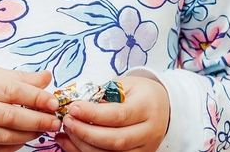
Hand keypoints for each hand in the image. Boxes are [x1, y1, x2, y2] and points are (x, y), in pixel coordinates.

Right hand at [0, 59, 61, 151]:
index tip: (54, 101)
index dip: (35, 97)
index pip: (10, 90)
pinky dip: (12, 146)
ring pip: (2, 136)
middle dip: (36, 120)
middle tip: (54, 120)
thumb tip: (46, 78)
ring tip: (42, 129)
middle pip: (7, 116)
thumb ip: (18, 77)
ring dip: (27, 134)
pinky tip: (23, 138)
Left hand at [55, 76, 169, 151]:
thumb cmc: (137, 92)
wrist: (162, 105)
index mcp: (146, 107)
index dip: (93, 114)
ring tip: (67, 131)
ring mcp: (145, 148)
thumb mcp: (123, 84)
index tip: (73, 108)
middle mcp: (149, 131)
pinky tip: (71, 143)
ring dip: (84, 145)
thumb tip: (76, 105)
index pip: (118, 115)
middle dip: (86, 132)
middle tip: (67, 121)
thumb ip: (103, 94)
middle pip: (116, 140)